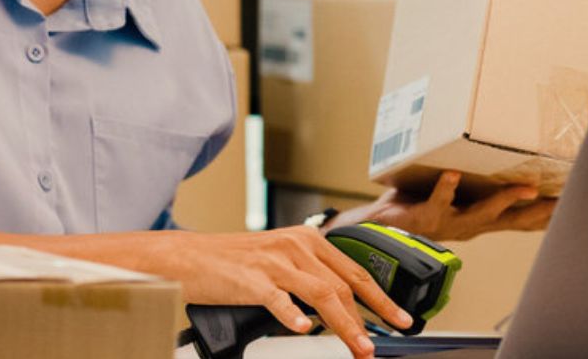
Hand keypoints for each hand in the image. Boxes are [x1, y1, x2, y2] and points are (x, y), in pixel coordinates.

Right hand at [136, 227, 417, 358]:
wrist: (187, 256)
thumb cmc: (229, 261)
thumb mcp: (277, 258)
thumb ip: (307, 273)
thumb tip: (337, 306)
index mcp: (305, 240)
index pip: (354, 271)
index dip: (380, 298)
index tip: (400, 318)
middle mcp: (294, 246)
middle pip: (343, 285)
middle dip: (367, 319)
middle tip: (377, 346)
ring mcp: (273, 262)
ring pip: (321, 293)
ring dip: (344, 325)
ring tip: (358, 347)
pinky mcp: (250, 278)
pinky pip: (277, 298)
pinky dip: (292, 314)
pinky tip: (303, 329)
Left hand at [341, 171, 556, 241]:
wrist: (378, 229)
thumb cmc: (415, 207)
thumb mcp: (449, 197)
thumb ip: (470, 185)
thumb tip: (487, 161)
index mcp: (478, 221)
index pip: (520, 220)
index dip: (547, 214)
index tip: (574, 202)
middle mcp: (469, 226)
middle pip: (513, 220)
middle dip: (540, 211)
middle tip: (565, 199)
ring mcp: (449, 223)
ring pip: (484, 213)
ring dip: (504, 200)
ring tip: (524, 187)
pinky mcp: (426, 217)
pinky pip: (439, 201)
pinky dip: (446, 187)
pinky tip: (453, 174)